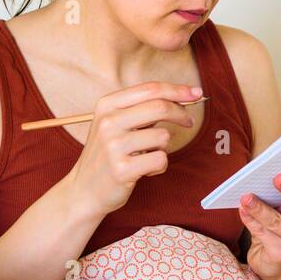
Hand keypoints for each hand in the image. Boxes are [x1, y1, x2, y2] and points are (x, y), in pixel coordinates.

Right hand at [65, 81, 200, 221]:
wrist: (84, 190)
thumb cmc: (108, 154)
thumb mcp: (116, 124)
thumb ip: (143, 108)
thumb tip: (184, 95)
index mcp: (107, 105)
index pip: (150, 89)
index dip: (177, 90)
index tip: (196, 93)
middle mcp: (108, 122)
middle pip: (160, 107)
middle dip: (181, 113)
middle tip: (189, 122)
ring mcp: (113, 146)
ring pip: (163, 136)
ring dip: (162, 147)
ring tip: (145, 155)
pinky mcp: (122, 169)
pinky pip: (161, 160)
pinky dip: (159, 166)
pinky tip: (144, 170)